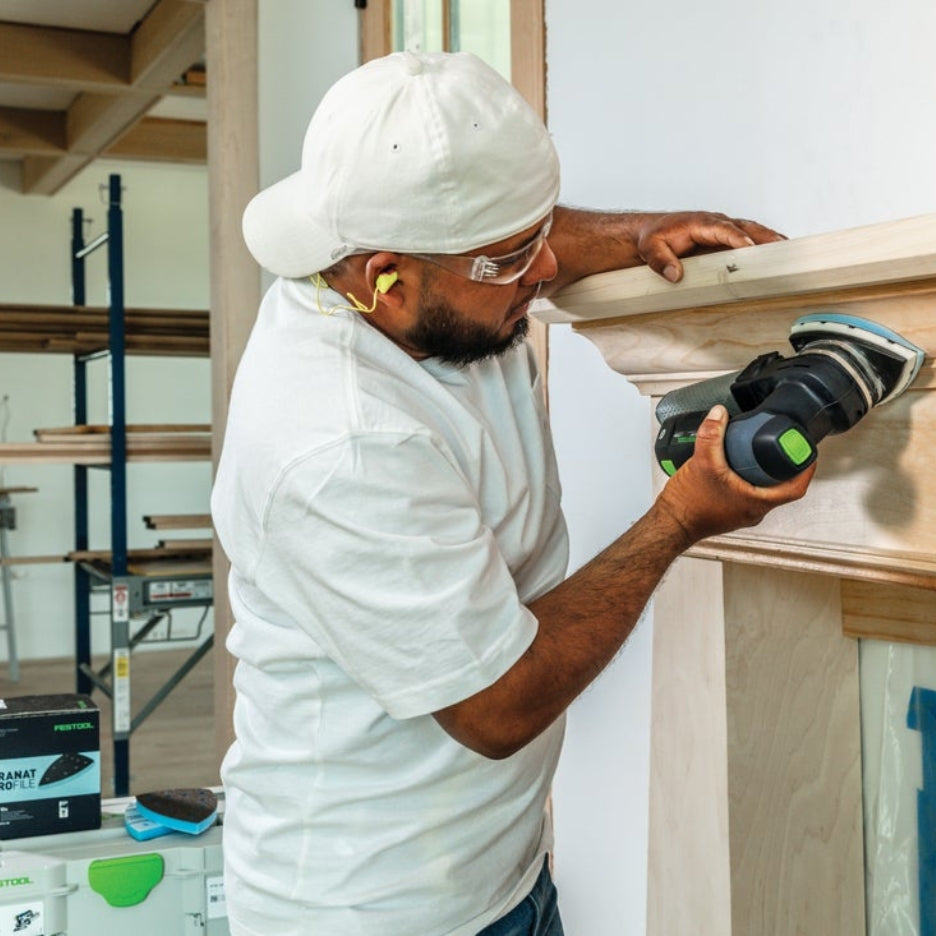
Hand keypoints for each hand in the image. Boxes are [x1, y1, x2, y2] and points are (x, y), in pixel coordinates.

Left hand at [634, 211, 785, 282]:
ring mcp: (722, 230)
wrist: (649, 233)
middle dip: (764, 236)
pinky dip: (763, 244)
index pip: (723, 229)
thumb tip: (675, 274)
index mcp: (700, 223)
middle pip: (745, 227)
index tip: (749, 247)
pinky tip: (776, 253)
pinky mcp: (724, 238)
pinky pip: (747, 238)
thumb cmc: (652, 238)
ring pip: (751, 231)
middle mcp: (715, 223)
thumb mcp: (650, 249)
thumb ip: (661, 261)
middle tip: (783, 247)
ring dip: (769, 239)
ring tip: (789, 250)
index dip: (737, 238)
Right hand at [655, 404, 813, 545]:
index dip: (806, 468)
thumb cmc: (688, 506)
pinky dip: (746, 480)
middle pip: (781, 487)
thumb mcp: (701, 462)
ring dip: (764, 474)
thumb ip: (711, 435)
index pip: (796, 487)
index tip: (807, 453)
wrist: (670, 523)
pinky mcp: (729, 512)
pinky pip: (746, 494)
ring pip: (763, 491)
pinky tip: (734, 469)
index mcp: (757, 502)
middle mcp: (753, 511)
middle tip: (782, 448)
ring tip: (758, 454)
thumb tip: (718, 415)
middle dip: (784, 466)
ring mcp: (741, 513)